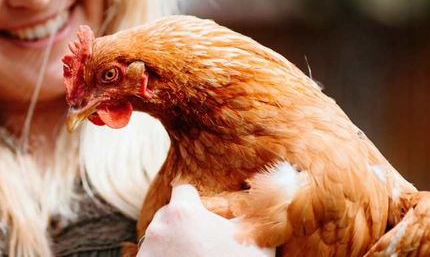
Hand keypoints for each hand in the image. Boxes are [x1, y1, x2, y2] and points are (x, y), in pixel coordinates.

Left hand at [137, 184, 273, 256]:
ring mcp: (147, 248)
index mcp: (183, 211)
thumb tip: (282, 180)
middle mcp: (159, 226)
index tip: (205, 212)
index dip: (196, 200)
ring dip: (171, 242)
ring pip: (158, 235)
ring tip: (192, 256)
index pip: (183, 190)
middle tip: (202, 241)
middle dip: (182, 223)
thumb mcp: (257, 240)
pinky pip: (150, 254)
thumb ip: (261, 211)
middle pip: (168, 213)